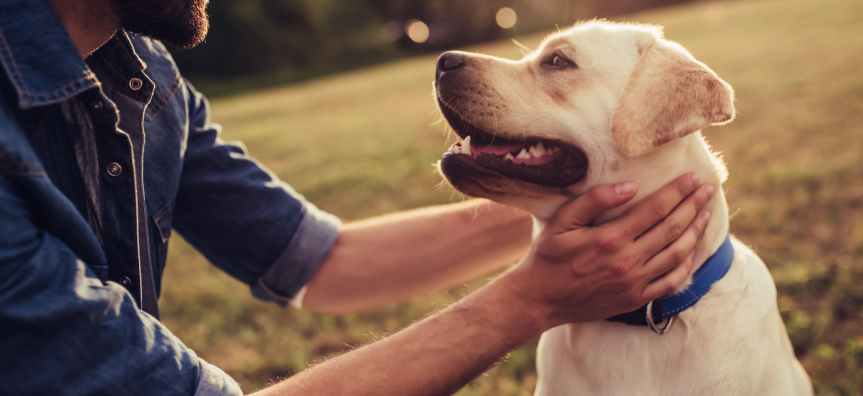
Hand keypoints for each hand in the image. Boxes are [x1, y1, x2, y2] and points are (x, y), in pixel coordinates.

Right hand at [502, 173, 714, 327]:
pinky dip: (687, 264)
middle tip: (708, 189)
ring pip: (677, 253)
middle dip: (693, 206)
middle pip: (672, 228)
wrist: (540, 299)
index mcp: (610, 238)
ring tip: (706, 214)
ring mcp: (634, 283)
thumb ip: (594, 201)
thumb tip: (630, 186)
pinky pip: (671, 281)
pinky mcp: (636, 299)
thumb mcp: (562, 221)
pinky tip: (692, 249)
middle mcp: (627, 261)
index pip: (655, 209)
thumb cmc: (548, 256)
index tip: (693, 178)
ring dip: (695, 231)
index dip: (678, 191)